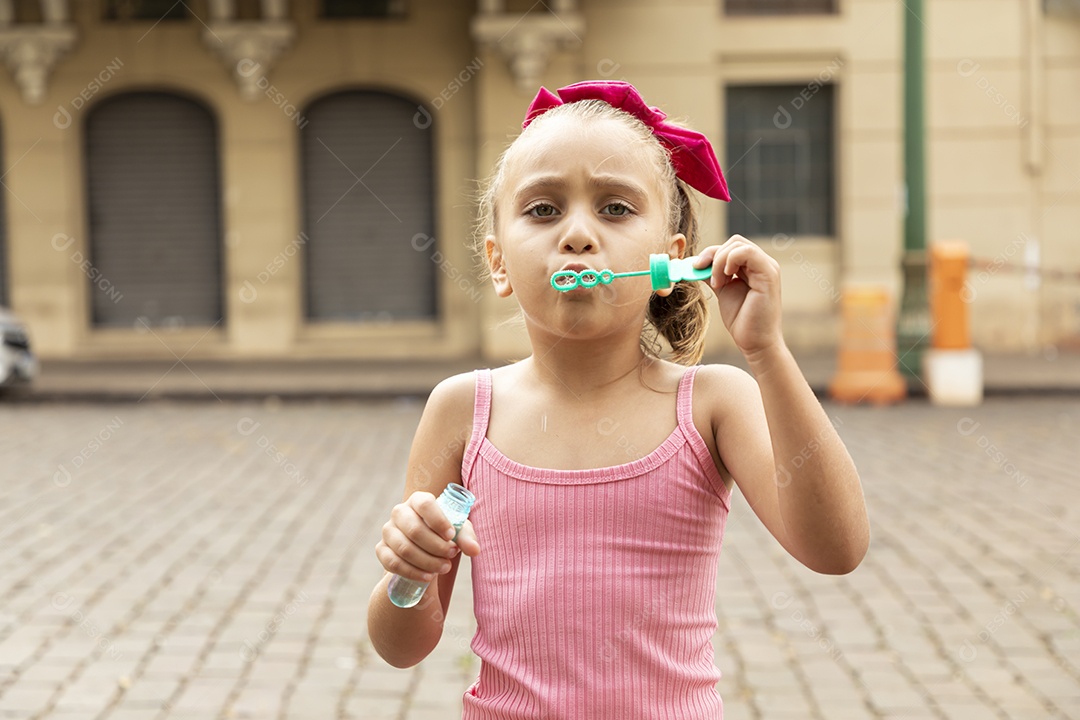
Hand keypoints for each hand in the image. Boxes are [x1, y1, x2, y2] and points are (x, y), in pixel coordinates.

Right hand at [376, 491, 480, 582]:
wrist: (425, 548)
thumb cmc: (443, 533)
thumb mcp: (458, 532)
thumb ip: (467, 538)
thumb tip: (474, 550)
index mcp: (418, 500)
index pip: (425, 504)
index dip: (439, 521)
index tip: (451, 536)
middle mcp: (400, 512)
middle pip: (414, 530)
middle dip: (436, 546)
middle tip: (451, 556)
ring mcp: (388, 530)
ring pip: (404, 549)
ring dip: (427, 562)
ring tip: (444, 568)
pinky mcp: (381, 549)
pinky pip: (393, 563)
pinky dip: (412, 572)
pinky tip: (428, 577)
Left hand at [694, 235, 783, 357]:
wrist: (754, 342)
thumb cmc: (742, 319)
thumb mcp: (723, 290)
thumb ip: (713, 274)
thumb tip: (696, 263)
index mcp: (753, 266)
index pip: (730, 247)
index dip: (710, 253)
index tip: (695, 268)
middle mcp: (762, 264)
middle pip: (734, 242)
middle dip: (713, 255)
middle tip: (706, 276)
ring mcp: (767, 267)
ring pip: (738, 245)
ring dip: (719, 261)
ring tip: (718, 283)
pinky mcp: (769, 274)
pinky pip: (747, 252)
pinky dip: (730, 261)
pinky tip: (726, 278)